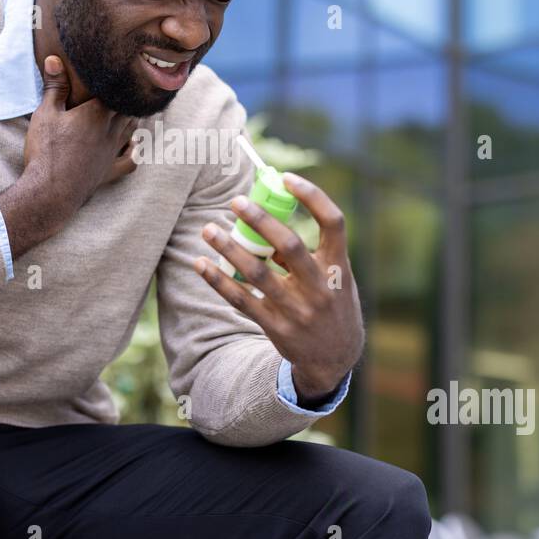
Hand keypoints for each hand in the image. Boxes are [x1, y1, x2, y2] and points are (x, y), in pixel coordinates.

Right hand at [22, 55, 138, 202]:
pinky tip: (132, 145)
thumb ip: (54, 86)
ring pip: (131, 129)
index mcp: (98, 112)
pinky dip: (134, 151)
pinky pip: (130, 160)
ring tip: (127, 107)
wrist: (50, 191)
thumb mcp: (45, 113)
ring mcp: (113, 152)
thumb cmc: (46, 151)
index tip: (116, 69)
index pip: (116, 89)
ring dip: (131, 117)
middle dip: (125, 96)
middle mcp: (112, 130)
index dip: (117, 79)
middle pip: (127, 107)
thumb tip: (54, 58)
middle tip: (122, 85)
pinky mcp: (110, 171)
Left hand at [193, 172, 363, 400]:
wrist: (335, 359)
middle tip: (236, 200)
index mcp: (338, 268)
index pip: (333, 222)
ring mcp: (297, 309)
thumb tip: (267, 223)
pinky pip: (241, 300)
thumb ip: (309, 253)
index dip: (312, 196)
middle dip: (261, 220)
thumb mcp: (335, 279)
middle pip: (289, 245)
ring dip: (229, 248)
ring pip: (258, 273)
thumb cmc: (332, 304)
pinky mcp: (275, 326)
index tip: (286, 178)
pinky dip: (218, 281)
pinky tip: (200, 264)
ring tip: (208, 229)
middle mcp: (320, 287)